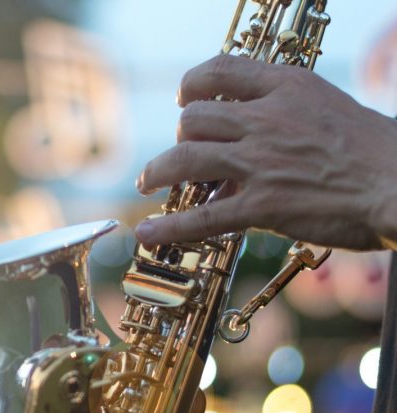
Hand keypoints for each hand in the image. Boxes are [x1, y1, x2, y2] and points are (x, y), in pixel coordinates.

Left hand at [134, 55, 396, 250]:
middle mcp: (267, 120)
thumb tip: (244, 137)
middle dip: (179, 137)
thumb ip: (283, 115)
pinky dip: (169, 227)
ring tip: (147, 182)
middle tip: (178, 155)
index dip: (192, 84)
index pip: (221, 70)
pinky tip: (146, 234)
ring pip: (184, 159)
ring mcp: (261, 163)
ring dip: (156, 172)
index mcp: (287, 88)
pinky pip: (202, 217)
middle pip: (194, 119)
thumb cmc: (374, 151)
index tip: (185, 99)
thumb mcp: (328, 109)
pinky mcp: (262, 206)